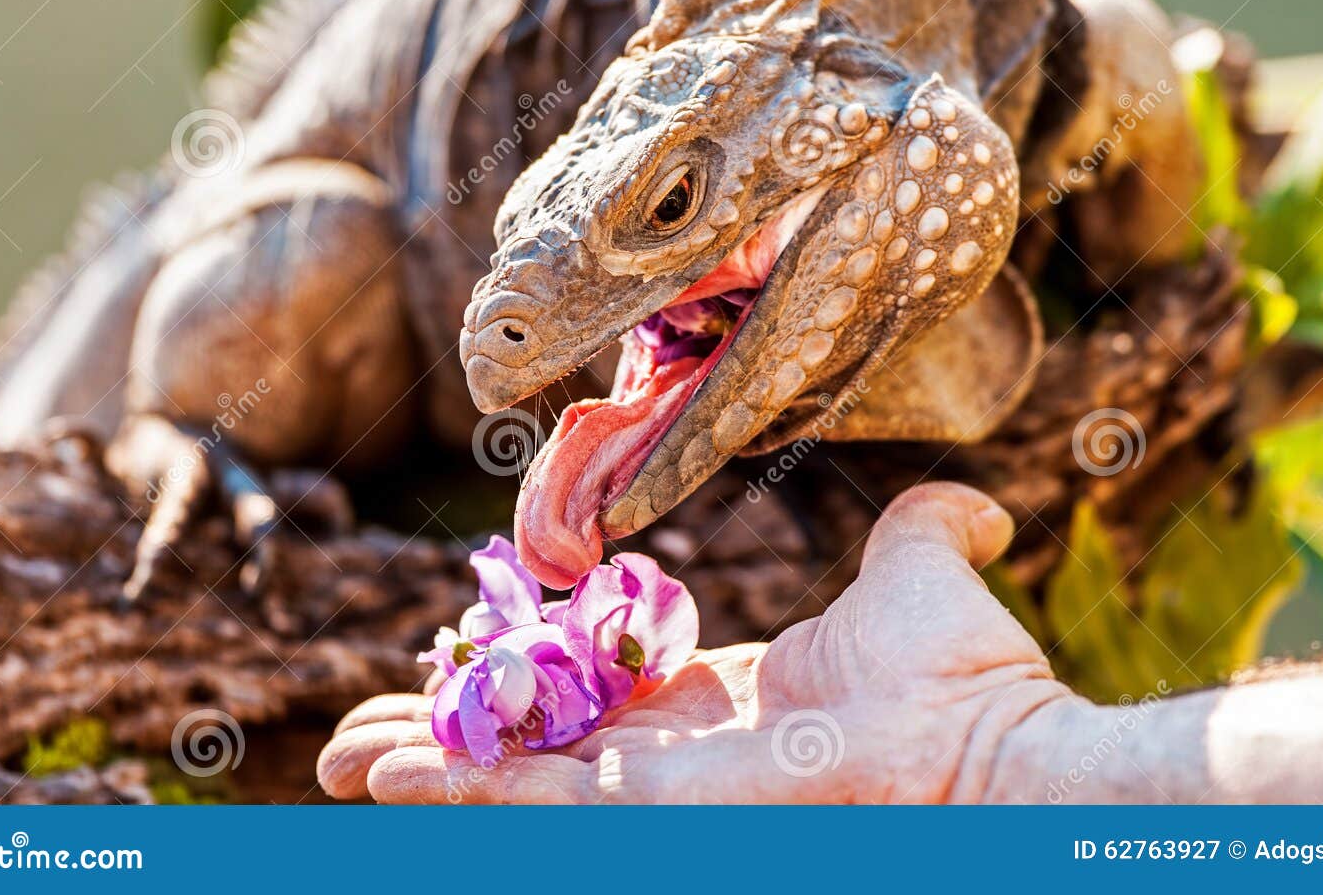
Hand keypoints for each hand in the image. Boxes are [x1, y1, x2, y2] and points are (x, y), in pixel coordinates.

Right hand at [317, 482, 1070, 802]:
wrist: (980, 750)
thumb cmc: (962, 677)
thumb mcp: (919, 572)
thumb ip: (925, 532)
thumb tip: (975, 510)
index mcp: (720, 703)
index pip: (598, 692)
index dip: (531, 677)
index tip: (471, 654)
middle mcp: (672, 757)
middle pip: (531, 744)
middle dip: (448, 734)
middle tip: (364, 731)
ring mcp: (651, 791)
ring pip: (507, 777)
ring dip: (424, 764)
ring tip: (342, 757)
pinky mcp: (638, 813)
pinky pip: (521, 801)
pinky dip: (448, 788)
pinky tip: (377, 771)